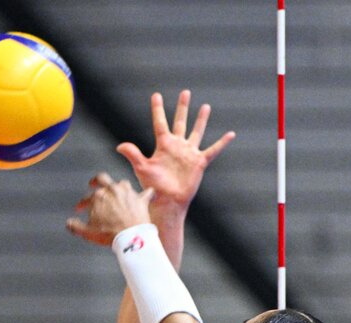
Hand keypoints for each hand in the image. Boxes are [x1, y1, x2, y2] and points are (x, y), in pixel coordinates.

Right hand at [66, 173, 153, 245]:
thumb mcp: (88, 232)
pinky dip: (146, 194)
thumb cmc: (109, 234)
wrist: (131, 237)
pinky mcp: (140, 200)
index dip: (81, 204)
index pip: (86, 198)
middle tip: (93, 183)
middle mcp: (112, 190)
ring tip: (118, 192)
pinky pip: (146, 193)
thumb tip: (68, 223)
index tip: (79, 209)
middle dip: (96, 180)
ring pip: (122, 183)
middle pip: (102, 178)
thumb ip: (76, 227)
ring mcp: (128, 193)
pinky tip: (148, 194)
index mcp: (98, 196)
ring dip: (119, 187)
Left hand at [118, 91, 233, 216]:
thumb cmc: (153, 187)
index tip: (156, 95)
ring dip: (201, 119)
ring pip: (196, 132)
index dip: (158, 109)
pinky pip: (213, 150)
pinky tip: (231, 134)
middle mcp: (177, 146)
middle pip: (180, 122)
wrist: (167, 201)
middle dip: (182, 107)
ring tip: (206, 106)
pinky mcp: (199, 162)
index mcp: (163, 145)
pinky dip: (222, 143)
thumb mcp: (142, 168)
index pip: (160, 122)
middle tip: (185, 93)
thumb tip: (119, 146)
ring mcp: (189, 153)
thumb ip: (133, 154)